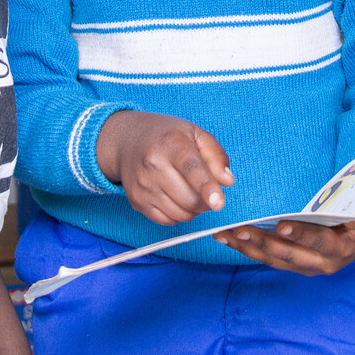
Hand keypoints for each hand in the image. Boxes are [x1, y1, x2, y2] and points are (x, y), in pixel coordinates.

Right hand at [95, 110, 234, 224]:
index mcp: (172, 144)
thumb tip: (227, 181)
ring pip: (181, 214)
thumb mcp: (195, 134)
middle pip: (190, 199)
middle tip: (208, 189)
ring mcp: (143, 186)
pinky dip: (179, 214)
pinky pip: (167, 221)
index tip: (218, 202)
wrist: (127, 140)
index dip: (207, 187)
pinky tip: (176, 197)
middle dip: (206, 201)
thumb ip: (216, 155)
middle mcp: (153, 166)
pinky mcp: (136, 201)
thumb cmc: (166, 136)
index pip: (191, 169)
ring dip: (194, 209)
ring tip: (191, 190)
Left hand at [214, 208, 354, 275]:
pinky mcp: (296, 267)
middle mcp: (322, 264)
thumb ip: (348, 208)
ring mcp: (308, 268)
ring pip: (274, 259)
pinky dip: (250, 250)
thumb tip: (333, 198)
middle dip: (261, 242)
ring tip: (225, 236)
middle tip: (239, 230)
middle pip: (289, 254)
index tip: (281, 225)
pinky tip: (232, 241)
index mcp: (341, 249)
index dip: (301, 234)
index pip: (319, 242)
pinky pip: (271, 260)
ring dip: (248, 247)